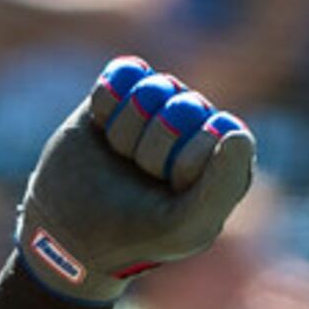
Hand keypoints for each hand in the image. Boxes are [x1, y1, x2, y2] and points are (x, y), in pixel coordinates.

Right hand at [16, 55, 256, 304]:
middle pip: (183, 107)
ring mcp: (160, 105)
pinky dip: (105, 105)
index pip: (217, 132)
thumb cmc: (136, 234)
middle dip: (151, 149)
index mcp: (226, 156)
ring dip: (125, 133)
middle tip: (140, 176)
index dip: (184, 165)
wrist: (72, 232)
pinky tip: (103, 130)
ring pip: (150, 90)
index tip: (168, 192)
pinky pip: (122, 74)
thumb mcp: (185, 227)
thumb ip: (222, 187)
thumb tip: (236, 135)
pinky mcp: (124, 91)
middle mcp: (197, 125)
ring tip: (121, 158)